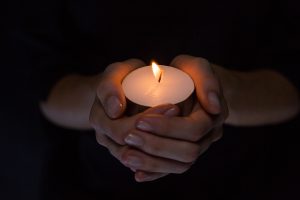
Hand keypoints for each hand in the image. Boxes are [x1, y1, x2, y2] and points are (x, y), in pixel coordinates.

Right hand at [89, 59, 183, 180]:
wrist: (120, 92)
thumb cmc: (120, 79)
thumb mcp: (114, 74)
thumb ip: (109, 87)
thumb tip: (115, 109)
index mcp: (99, 119)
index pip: (122, 131)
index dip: (149, 122)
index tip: (173, 106)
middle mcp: (106, 137)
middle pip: (132, 148)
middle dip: (159, 135)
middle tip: (182, 116)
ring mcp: (117, 147)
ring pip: (141, 161)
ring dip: (164, 149)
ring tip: (184, 133)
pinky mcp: (131, 153)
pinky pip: (146, 165)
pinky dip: (162, 159)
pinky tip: (180, 146)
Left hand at [122, 55, 227, 180]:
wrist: (192, 88)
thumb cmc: (190, 74)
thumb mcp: (196, 67)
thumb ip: (206, 79)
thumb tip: (213, 106)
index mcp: (212, 116)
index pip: (192, 129)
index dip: (167, 128)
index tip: (140, 120)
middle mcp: (208, 136)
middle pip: (187, 153)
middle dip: (156, 146)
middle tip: (129, 136)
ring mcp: (197, 147)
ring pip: (180, 166)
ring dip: (153, 163)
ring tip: (126, 156)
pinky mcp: (184, 155)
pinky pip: (173, 169)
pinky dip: (156, 172)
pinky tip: (137, 173)